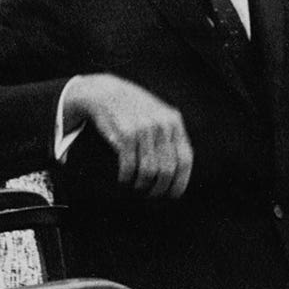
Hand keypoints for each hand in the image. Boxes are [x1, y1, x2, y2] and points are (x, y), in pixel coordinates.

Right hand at [65, 74, 192, 198]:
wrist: (104, 92)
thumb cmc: (132, 109)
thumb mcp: (157, 115)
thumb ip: (170, 137)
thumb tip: (178, 173)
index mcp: (174, 122)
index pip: (184, 160)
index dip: (180, 182)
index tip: (172, 195)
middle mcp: (162, 125)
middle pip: (167, 170)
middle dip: (158, 189)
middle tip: (149, 194)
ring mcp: (144, 129)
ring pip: (149, 172)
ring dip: (141, 186)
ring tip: (135, 186)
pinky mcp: (126, 134)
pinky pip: (130, 167)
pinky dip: (126, 178)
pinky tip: (124, 179)